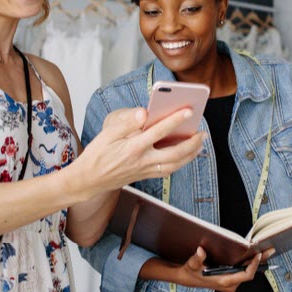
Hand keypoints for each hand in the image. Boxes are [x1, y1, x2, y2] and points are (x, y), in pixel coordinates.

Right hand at [74, 107, 204, 194]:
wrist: (88, 180)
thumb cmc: (97, 154)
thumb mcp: (107, 134)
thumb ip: (127, 123)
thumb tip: (144, 113)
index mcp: (133, 148)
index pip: (158, 132)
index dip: (175, 120)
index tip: (188, 111)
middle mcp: (142, 161)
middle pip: (174, 153)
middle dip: (192, 143)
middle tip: (203, 133)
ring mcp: (144, 171)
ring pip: (174, 165)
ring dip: (190, 155)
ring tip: (200, 144)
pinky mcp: (144, 176)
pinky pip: (167, 171)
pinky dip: (180, 163)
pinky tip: (185, 156)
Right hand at [172, 247, 274, 291]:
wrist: (187, 278)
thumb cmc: (191, 272)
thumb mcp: (192, 265)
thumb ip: (197, 259)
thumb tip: (200, 251)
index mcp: (224, 281)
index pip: (245, 275)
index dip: (254, 265)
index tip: (258, 254)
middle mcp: (230, 284)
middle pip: (250, 273)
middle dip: (259, 261)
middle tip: (269, 249)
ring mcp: (231, 282)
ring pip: (248, 272)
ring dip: (256, 262)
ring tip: (265, 250)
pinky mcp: (230, 279)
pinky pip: (243, 271)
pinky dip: (249, 263)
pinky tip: (254, 254)